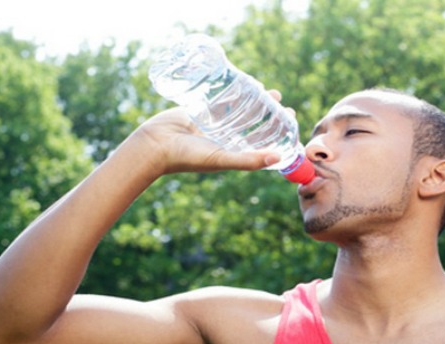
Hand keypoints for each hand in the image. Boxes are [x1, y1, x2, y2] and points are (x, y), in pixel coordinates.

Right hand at [130, 91, 286, 175]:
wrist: (155, 144)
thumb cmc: (187, 157)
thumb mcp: (221, 158)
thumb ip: (248, 160)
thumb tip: (277, 157)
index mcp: (233, 152)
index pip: (261, 142)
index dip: (277, 132)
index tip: (290, 118)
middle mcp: (226, 139)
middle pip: (253, 124)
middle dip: (268, 112)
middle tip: (280, 100)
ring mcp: (214, 124)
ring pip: (239, 110)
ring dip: (254, 100)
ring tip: (267, 89)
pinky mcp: (201, 111)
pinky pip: (221, 100)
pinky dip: (233, 92)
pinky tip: (245, 83)